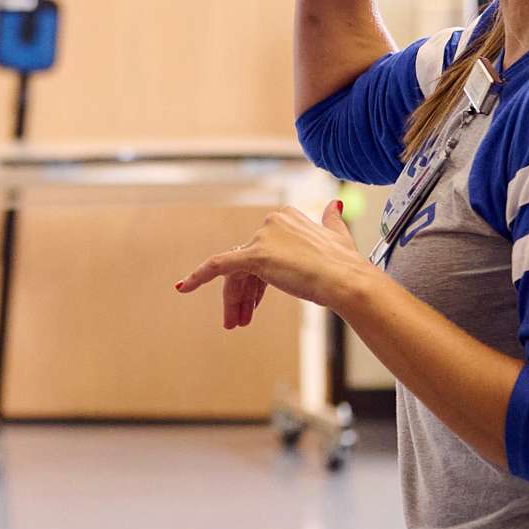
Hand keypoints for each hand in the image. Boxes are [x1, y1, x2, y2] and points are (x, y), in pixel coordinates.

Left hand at [174, 201, 371, 317]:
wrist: (346, 280)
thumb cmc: (346, 265)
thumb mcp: (338, 237)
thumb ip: (332, 221)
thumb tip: (334, 205)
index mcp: (287, 217)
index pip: (263, 251)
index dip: (259, 281)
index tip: (258, 301)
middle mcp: (271, 222)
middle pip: (248, 264)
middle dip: (244, 294)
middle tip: (241, 319)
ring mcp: (262, 238)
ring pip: (238, 273)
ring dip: (234, 300)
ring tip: (234, 323)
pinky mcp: (254, 255)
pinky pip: (218, 265)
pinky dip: (197, 276)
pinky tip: (182, 287)